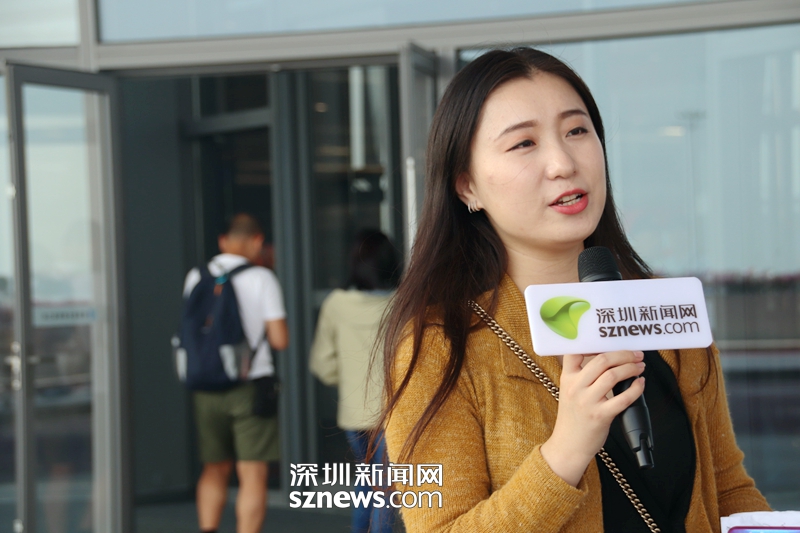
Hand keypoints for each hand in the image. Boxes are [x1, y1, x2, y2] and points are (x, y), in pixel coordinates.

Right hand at [540, 350, 644, 486]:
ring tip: (640, 367)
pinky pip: (623, 398)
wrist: (569, 445)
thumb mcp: (569, 392)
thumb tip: (608, 359)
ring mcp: (587, 402)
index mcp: (567, 378)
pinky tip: (640, 384)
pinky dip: (635, 388)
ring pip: (612, 375)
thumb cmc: (573, 418)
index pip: (576, 352)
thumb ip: (582, 376)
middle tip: (636, 355)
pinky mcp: (601, 416)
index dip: (594, 342)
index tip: (610, 340)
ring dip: (631, 368)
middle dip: (623, 354)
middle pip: (602, 360)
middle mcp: (576, 387)